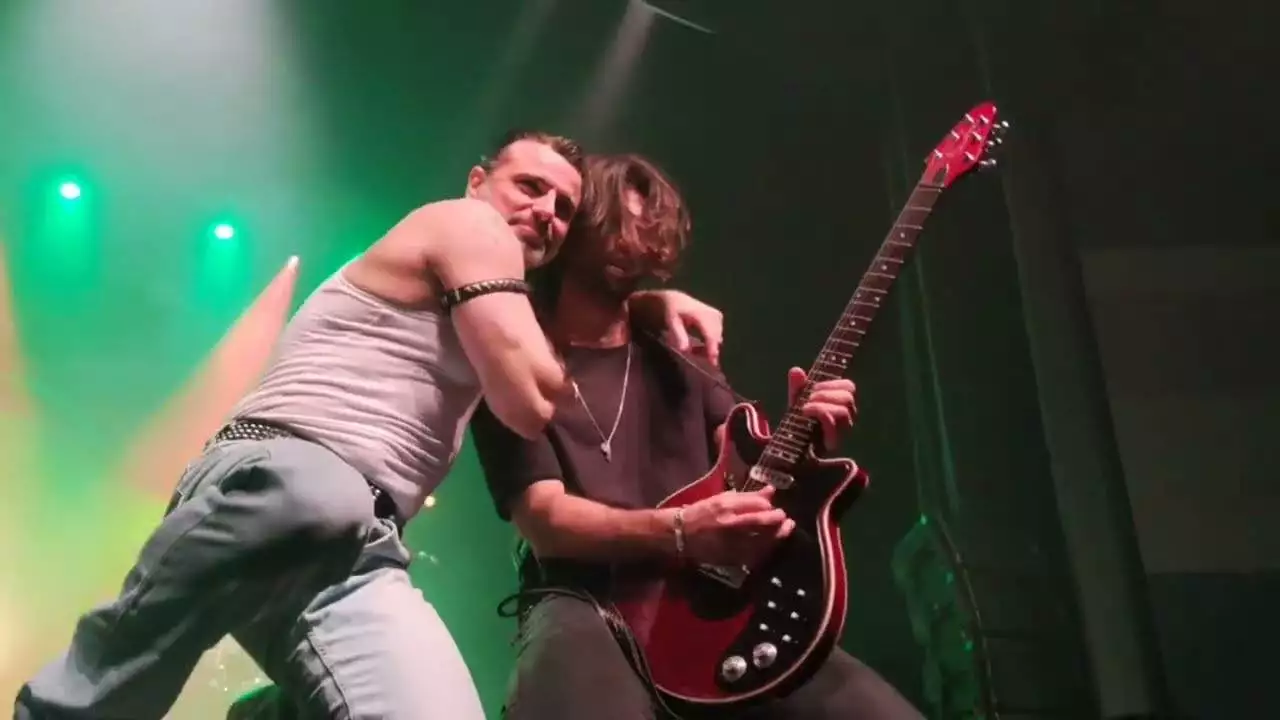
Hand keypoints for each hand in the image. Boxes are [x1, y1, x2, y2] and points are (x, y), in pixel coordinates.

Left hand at [628, 290, 723, 365]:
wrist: (674, 298)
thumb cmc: (671, 310)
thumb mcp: (671, 322)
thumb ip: (679, 334)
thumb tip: (685, 350)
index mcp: (701, 313)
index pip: (710, 333)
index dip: (712, 348)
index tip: (712, 362)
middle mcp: (712, 313)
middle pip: (716, 337)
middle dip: (710, 351)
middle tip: (700, 361)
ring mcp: (717, 315)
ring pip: (717, 336)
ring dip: (709, 346)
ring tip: (696, 351)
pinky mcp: (717, 317)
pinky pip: (716, 334)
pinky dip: (710, 342)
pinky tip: (700, 346)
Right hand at [678, 486, 795, 567]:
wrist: (680, 535)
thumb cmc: (702, 513)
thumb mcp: (722, 499)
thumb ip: (748, 496)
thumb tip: (771, 491)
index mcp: (726, 507)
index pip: (757, 506)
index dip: (770, 507)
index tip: (776, 508)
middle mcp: (730, 526)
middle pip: (762, 524)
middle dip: (778, 521)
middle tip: (786, 519)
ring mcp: (731, 544)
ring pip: (762, 541)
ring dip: (777, 536)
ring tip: (784, 530)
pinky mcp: (731, 559)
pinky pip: (755, 556)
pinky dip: (766, 550)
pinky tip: (771, 545)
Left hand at [788, 367, 856, 451]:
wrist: (787, 451)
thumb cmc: (795, 427)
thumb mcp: (795, 403)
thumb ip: (797, 387)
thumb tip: (796, 370)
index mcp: (839, 407)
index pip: (849, 387)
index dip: (832, 383)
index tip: (813, 387)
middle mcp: (844, 421)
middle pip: (848, 397)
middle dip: (825, 393)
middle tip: (808, 399)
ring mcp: (839, 433)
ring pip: (844, 409)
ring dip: (821, 403)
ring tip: (805, 408)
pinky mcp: (831, 443)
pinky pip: (832, 421)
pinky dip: (818, 411)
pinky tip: (804, 412)